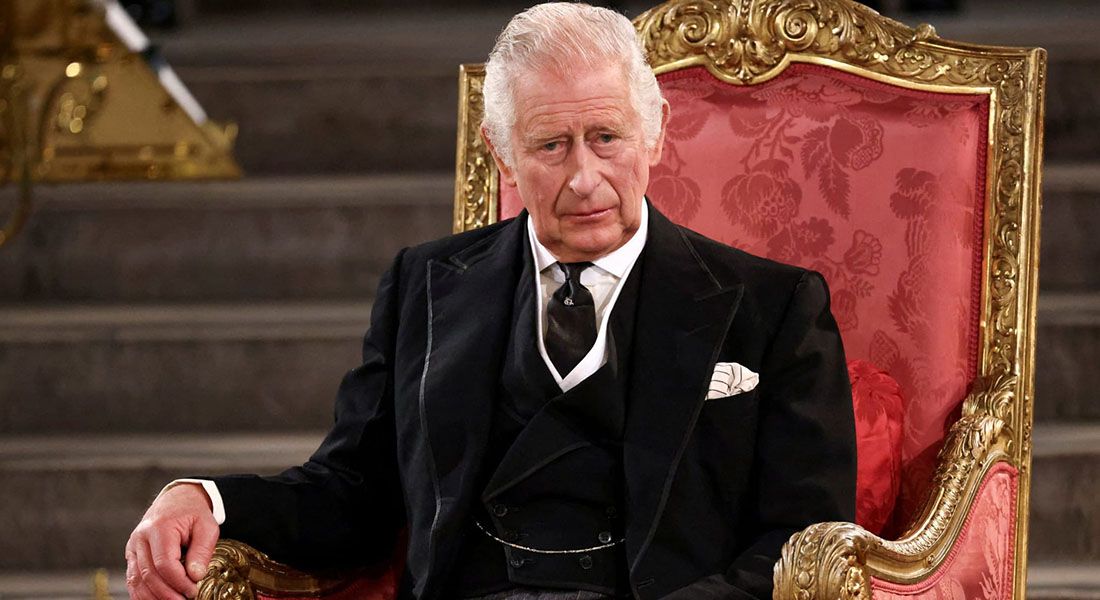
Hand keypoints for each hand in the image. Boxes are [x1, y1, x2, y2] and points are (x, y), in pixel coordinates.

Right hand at [125, 483, 219, 598]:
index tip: (193, 591)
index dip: (178, 582)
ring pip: (137, 579)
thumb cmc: (193, 513)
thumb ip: (202, 551)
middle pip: (149, 574)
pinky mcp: (131, 554)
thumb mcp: (207, 527)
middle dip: (167, 593)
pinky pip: (132, 578)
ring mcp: (133, 546)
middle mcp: (141, 537)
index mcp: (160, 527)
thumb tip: (195, 576)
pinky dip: (142, 593)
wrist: (177, 500)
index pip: (164, 563)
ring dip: (154, 596)